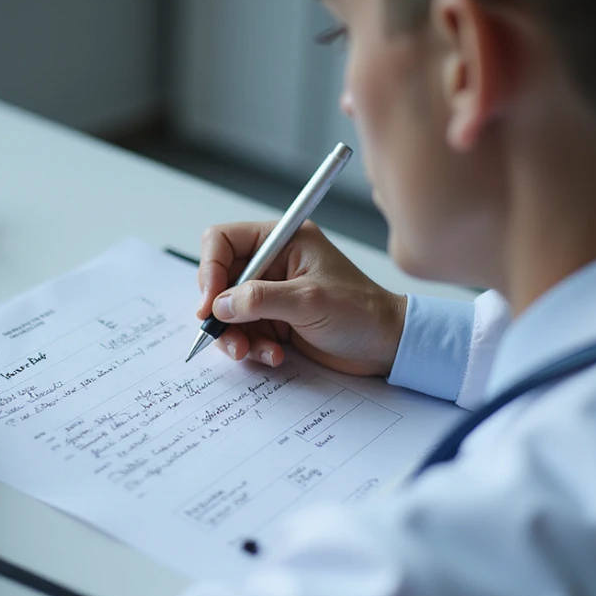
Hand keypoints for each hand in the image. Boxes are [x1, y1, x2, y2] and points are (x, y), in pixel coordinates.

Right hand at [196, 220, 406, 375]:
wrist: (386, 346)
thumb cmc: (361, 312)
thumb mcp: (308, 301)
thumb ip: (260, 299)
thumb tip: (219, 305)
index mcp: (282, 240)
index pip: (223, 241)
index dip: (209, 269)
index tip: (209, 303)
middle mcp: (272, 263)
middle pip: (219, 279)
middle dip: (219, 310)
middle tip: (225, 334)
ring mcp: (271, 294)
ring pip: (227, 311)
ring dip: (234, 335)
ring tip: (251, 351)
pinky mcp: (274, 321)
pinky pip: (243, 332)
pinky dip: (251, 347)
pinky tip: (274, 355)